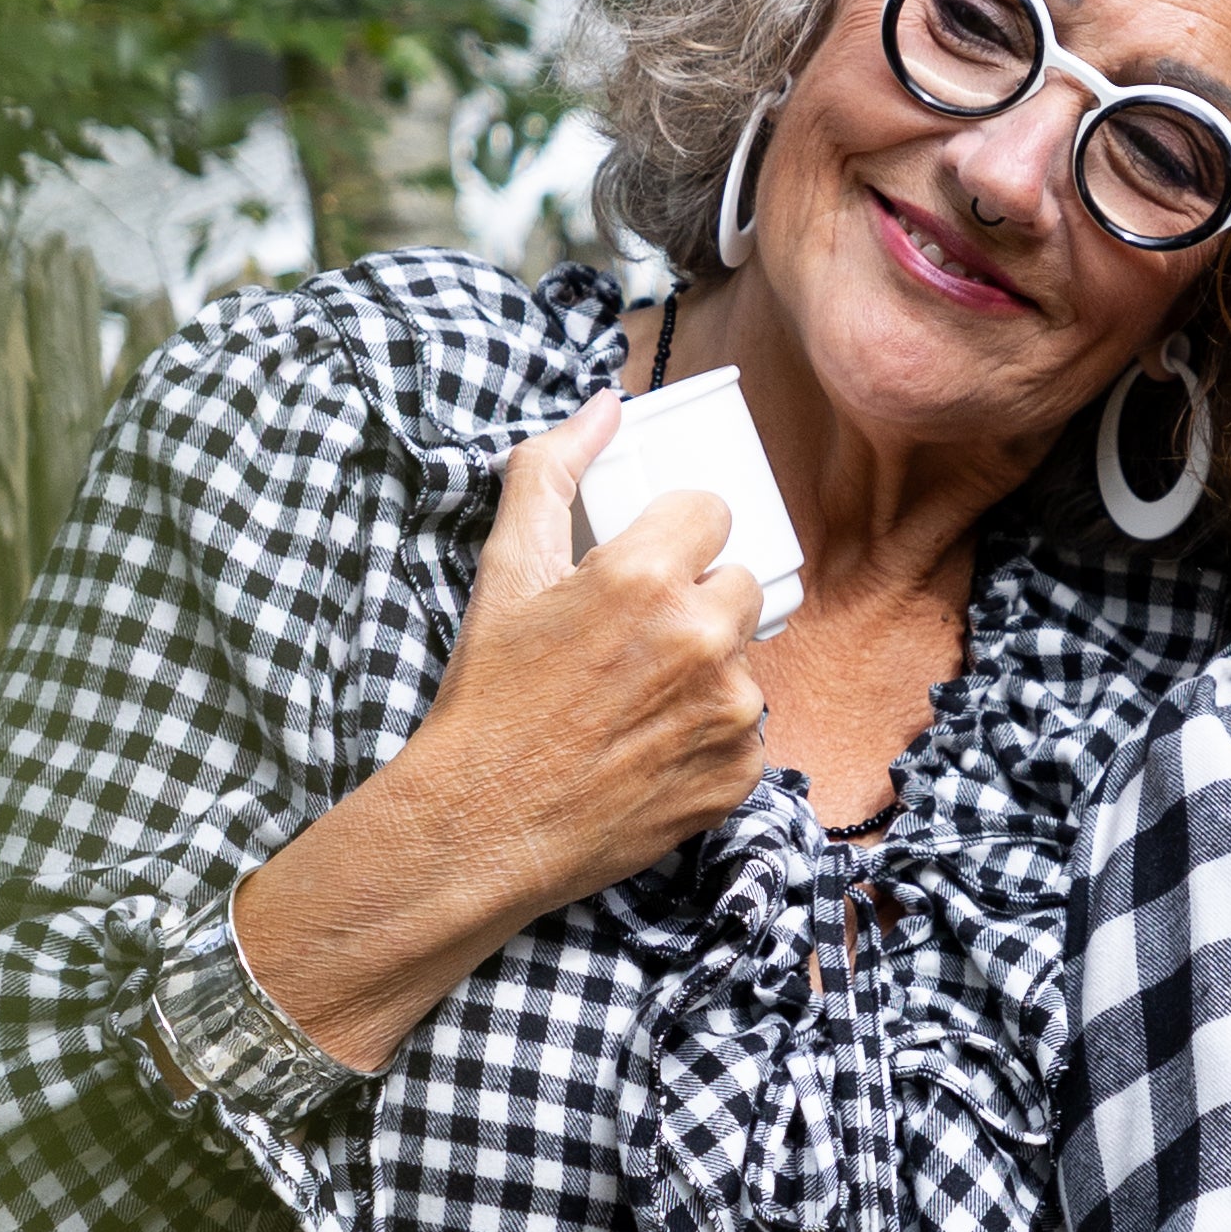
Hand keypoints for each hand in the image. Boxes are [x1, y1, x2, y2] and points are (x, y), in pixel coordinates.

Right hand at [233, 390, 769, 1070]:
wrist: (483, 824)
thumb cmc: (490, 696)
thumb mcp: (507, 572)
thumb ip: (552, 473)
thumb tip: (604, 407)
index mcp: (646, 578)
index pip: (714, 510)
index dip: (679, 534)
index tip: (651, 561)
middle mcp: (701, 640)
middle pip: (740, 582)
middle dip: (698, 599)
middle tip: (638, 636)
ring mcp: (730, 713)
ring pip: (745, 658)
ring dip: (707, 668)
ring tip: (637, 698)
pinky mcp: (740, 774)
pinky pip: (747, 729)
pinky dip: (710, 735)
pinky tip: (651, 746)